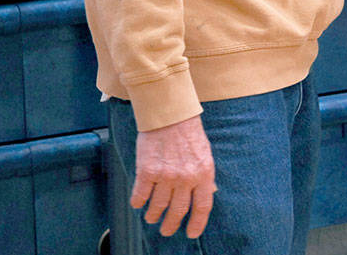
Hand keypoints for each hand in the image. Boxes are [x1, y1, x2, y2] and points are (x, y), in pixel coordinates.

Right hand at [131, 116, 216, 238]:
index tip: (191, 233)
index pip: (202, 207)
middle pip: (178, 211)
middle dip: (171, 225)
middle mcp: (186, 177)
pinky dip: (138, 202)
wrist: (169, 114)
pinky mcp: (147, 171)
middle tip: (166, 230)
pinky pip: (140, 196)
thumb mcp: (205, 154)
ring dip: (153, 215)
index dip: (197, 224)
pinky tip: (138, 203)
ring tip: (152, 217)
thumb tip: (208, 194)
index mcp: (203, 173)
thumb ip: (204, 175)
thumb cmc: (188, 133)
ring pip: (157, 207)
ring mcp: (166, 175)